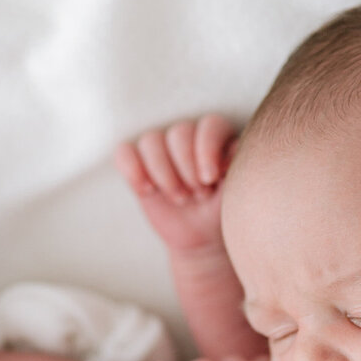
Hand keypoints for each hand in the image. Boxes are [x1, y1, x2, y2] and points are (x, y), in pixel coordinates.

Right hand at [114, 115, 238, 254]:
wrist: (203, 234)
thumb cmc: (222, 208)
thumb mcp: (235, 189)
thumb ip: (236, 166)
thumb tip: (231, 149)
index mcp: (216, 136)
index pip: (210, 125)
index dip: (207, 150)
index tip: (209, 178)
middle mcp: (187, 136)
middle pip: (179, 132)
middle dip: (187, 167)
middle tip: (197, 193)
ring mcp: (160, 148)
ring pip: (151, 141)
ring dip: (164, 173)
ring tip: (179, 198)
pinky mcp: (137, 163)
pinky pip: (124, 153)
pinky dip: (132, 170)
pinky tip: (147, 191)